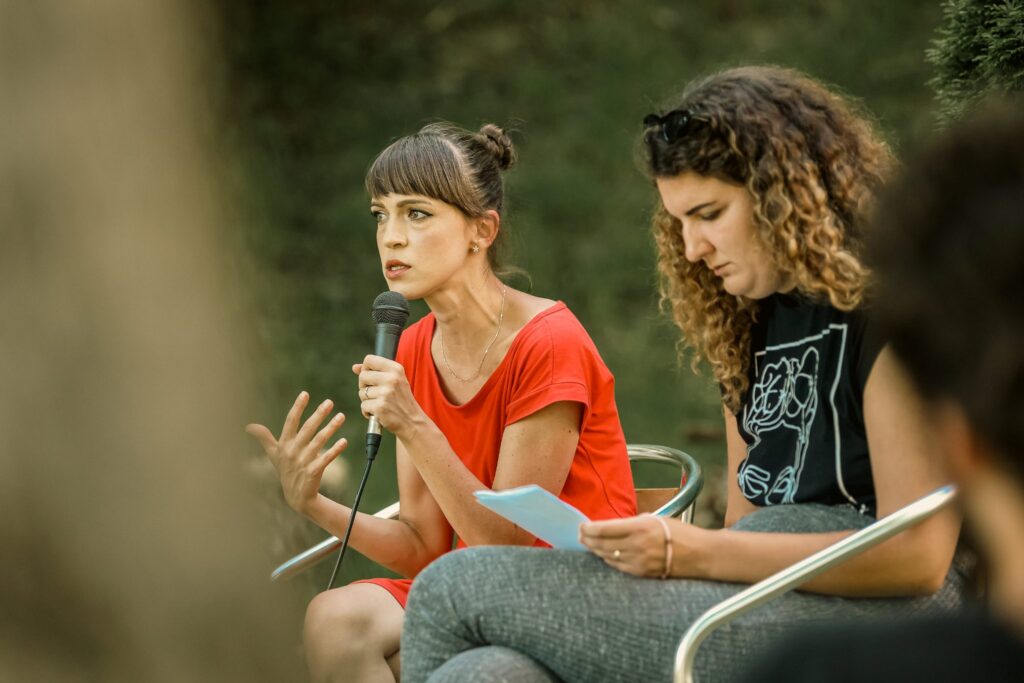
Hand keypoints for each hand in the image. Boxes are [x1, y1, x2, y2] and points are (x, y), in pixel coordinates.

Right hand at [245, 391, 347, 513]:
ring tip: (341, 416)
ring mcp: (302, 462)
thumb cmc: (286, 470)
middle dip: (318, 414)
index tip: (305, 394)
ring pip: (318, 441)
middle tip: (329, 402)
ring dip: (331, 428)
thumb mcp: (273, 454)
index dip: (297, 408)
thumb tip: (248, 426)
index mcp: (284, 444)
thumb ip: (264, 438)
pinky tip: (344, 441)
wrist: (296, 496)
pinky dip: (335, 450)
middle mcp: (292, 451)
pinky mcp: (312, 472)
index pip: (290, 422)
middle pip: (307, 429)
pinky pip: (325, 459)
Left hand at [354, 355, 425, 439]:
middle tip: (377, 394)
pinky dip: (367, 412)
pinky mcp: (380, 407)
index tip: (372, 379)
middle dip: (365, 386)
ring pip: (362, 392)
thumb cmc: (401, 400)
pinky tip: (378, 412)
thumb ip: (375, 372)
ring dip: (367, 401)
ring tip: (380, 404)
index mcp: (396, 369)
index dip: (366, 369)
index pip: (369, 360)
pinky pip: (363, 406)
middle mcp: (391, 379)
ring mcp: (386, 393)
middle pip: (362, 376)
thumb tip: (355, 367)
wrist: (412, 421)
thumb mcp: (394, 381)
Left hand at [580, 514, 685, 577]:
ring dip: (595, 550)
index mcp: (640, 527)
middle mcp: (636, 545)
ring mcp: (638, 561)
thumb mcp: (656, 519)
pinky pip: (618, 566)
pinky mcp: (641, 573)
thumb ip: (634, 522)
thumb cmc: (680, 533)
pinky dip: (608, 560)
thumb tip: (615, 525)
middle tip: (580, 535)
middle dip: (588, 539)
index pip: (605, 529)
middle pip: (602, 544)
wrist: (699, 554)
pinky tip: (603, 555)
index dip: (589, 528)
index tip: (582, 526)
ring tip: (588, 544)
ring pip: (607, 556)